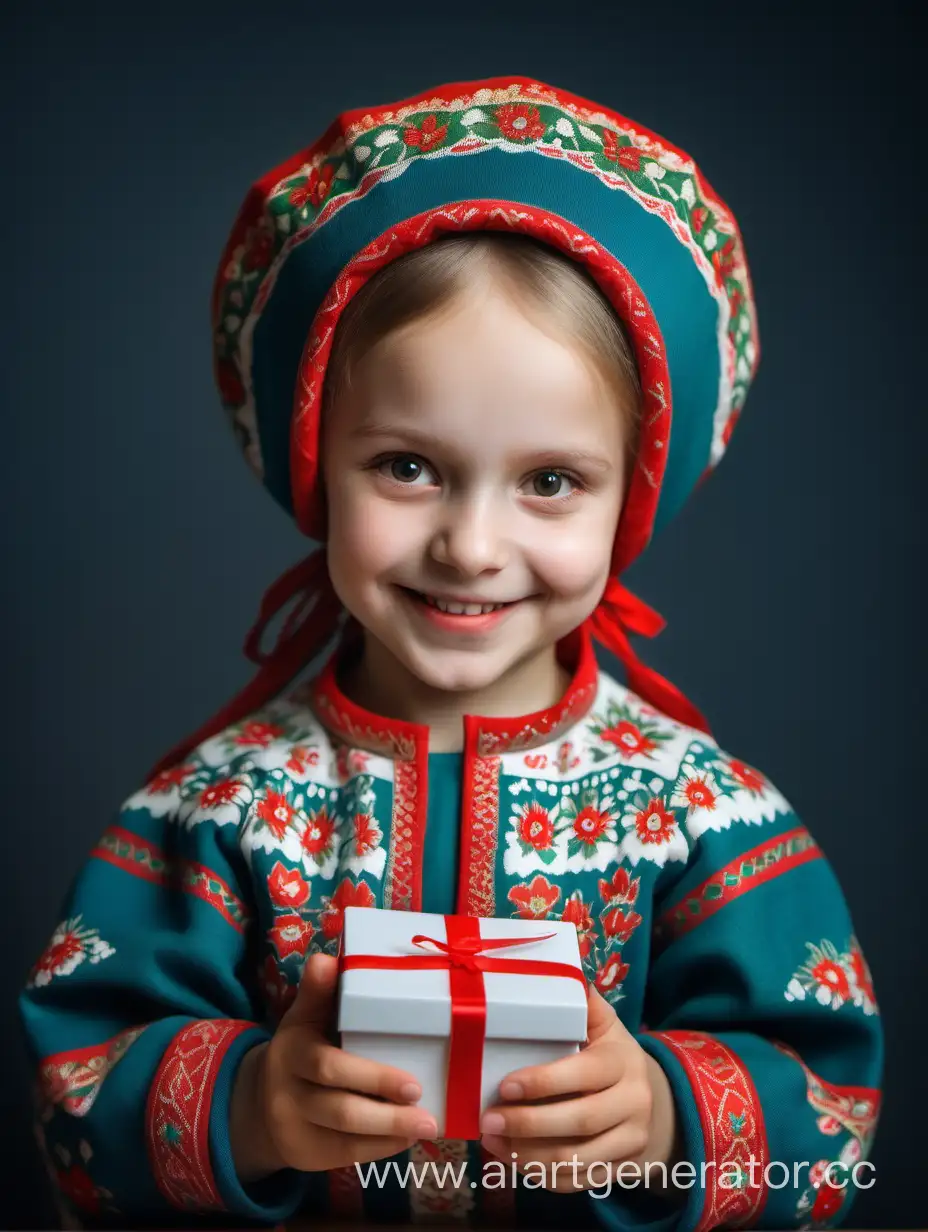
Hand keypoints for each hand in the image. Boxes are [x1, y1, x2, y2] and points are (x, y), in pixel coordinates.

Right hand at [230, 952, 437, 1180]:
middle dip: (388, 1115)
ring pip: (346, 1138)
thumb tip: (326, 959)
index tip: (414, 1085)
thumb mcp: (303, 1018)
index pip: (330, 1068)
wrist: (260, 1102)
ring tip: (427, 1126)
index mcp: (292, 1052)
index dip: (373, 1079)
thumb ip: (318, 992)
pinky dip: (379, 1149)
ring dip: (390, 1134)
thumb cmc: (300, 1049)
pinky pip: (346, 1156)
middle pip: (341, 1110)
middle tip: (428, 1113)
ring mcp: (295, 1129)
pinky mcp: (305, 1156)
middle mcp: (288, 1094)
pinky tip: (404, 1139)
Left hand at [479, 985, 680, 1194]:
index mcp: (622, 1061)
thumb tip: (563, 965)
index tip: (504, 1085)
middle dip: (528, 1124)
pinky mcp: (621, 1170)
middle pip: (579, 1121)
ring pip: (577, 1159)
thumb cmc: (610, 1054)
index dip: (543, 1082)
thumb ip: (583, 1002)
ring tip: (491, 1142)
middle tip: (487, 1120)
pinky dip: (542, 1176)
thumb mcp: (604, 1024)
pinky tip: (512, 1160)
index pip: (583, 1074)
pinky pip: (578, 1182)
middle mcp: (633, 1102)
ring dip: (528, 1156)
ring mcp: (630, 1141)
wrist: (655, 1101)